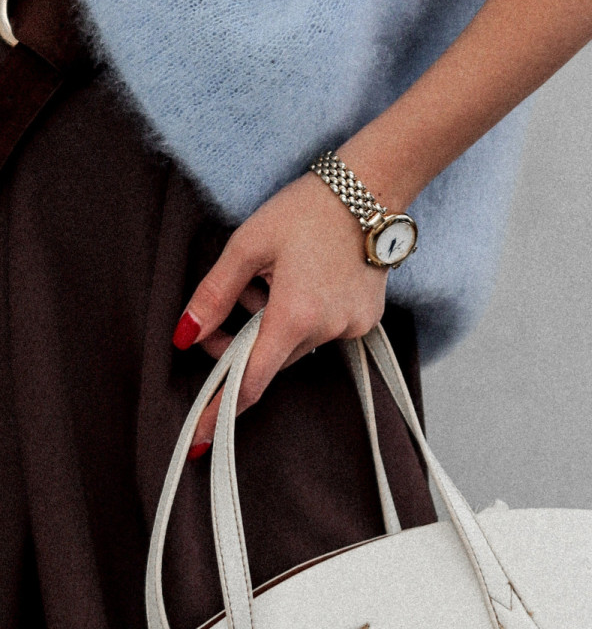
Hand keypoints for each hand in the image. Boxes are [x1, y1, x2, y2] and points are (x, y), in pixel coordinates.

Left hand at [173, 171, 388, 456]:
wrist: (370, 189)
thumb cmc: (306, 210)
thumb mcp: (247, 245)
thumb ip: (213, 295)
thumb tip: (184, 336)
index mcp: (295, 314)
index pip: (251, 381)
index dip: (220, 412)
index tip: (198, 440)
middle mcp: (328, 329)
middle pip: (270, 360)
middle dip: (241, 343)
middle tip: (230, 304)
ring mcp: (352, 326)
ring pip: (295, 345)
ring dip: (273, 325)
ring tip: (273, 277)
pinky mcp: (367, 318)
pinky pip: (322, 333)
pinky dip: (302, 317)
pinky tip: (302, 279)